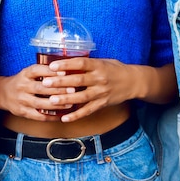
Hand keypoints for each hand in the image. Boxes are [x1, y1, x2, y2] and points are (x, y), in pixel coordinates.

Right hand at [0, 64, 75, 120]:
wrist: (2, 93)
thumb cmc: (22, 82)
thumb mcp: (29, 73)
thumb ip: (44, 72)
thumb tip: (66, 70)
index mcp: (24, 74)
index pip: (37, 70)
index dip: (51, 71)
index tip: (64, 72)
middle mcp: (22, 86)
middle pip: (40, 88)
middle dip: (57, 89)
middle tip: (72, 89)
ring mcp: (22, 100)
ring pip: (40, 103)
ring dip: (56, 104)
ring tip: (69, 103)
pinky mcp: (23, 112)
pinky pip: (38, 116)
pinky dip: (51, 116)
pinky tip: (61, 116)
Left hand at [41, 58, 176, 121]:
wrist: (133, 82)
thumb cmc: (114, 69)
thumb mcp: (102, 61)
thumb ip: (86, 63)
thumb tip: (65, 62)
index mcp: (98, 65)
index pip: (80, 63)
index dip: (66, 64)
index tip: (52, 66)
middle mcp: (99, 79)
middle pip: (78, 80)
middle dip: (61, 82)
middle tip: (46, 82)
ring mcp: (101, 92)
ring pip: (81, 97)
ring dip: (65, 100)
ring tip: (51, 101)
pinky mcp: (102, 104)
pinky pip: (87, 111)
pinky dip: (76, 115)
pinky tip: (64, 118)